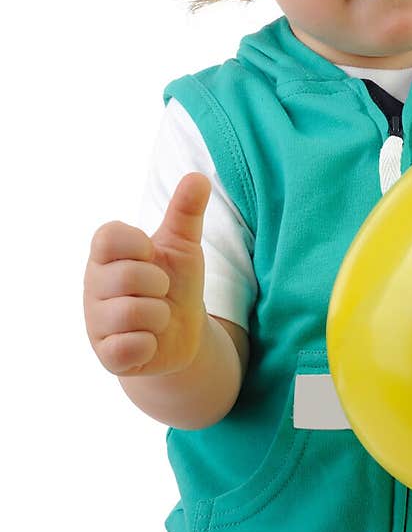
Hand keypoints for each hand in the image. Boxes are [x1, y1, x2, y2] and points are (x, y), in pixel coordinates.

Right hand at [83, 173, 211, 376]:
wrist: (183, 333)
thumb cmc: (175, 283)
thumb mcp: (183, 246)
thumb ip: (186, 212)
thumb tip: (198, 176)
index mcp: (106, 255)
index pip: (108, 237)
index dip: (139, 245)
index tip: (151, 254)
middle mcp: (93, 286)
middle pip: (127, 276)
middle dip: (159, 285)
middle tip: (159, 291)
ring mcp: (95, 322)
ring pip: (132, 313)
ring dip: (159, 316)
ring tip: (157, 316)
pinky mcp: (106, 356)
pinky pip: (129, 347)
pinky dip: (150, 344)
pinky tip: (149, 341)